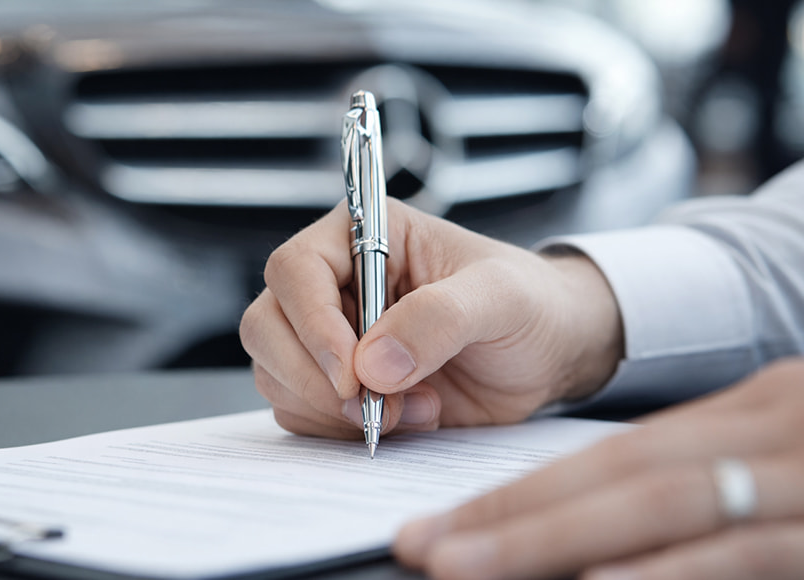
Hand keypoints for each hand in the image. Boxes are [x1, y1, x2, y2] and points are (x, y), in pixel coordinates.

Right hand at [240, 199, 622, 437]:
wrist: (548, 355)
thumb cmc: (529, 306)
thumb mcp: (500, 299)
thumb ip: (440, 318)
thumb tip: (372, 363)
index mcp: (365, 236)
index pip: (296, 269)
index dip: (312, 324)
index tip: (353, 374)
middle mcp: (335, 284)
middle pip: (266, 325)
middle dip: (312, 377)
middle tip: (372, 404)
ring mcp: (331, 338)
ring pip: (276, 374)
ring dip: (334, 409)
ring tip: (412, 407)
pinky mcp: (337, 385)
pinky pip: (301, 413)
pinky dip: (342, 430)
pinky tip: (406, 418)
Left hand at [394, 357, 803, 579]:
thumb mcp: (776, 445)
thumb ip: (699, 484)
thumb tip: (596, 545)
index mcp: (746, 414)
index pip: (607, 457)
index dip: (518, 494)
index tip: (441, 527)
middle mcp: (769, 432)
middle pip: (617, 479)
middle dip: (511, 520)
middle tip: (421, 548)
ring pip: (666, 510)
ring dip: (558, 543)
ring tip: (467, 567)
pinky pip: (745, 550)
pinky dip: (672, 572)